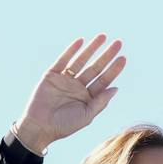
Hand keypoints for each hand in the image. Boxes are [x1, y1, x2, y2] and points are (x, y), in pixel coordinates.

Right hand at [14, 34, 125, 151]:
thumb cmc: (63, 126)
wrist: (39, 127)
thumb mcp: (86, 116)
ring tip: (103, 36)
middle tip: (118, 43)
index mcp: (87, 98)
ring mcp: (65, 80)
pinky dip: (71, 50)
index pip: (104, 81)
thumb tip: (115, 88)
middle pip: (95, 68)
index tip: (123, 58)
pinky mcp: (51, 75)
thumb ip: (100, 102)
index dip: (113, 70)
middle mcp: (78, 87)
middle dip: (107, 56)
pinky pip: (63, 60)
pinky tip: (81, 41)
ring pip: (81, 61)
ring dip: (91, 48)